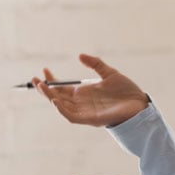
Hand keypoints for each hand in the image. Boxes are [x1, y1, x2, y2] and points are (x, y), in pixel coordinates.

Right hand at [33, 54, 149, 126]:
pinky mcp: (91, 119)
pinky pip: (72, 117)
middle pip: (58, 97)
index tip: (44, 70)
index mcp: (84, 93)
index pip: (62, 88)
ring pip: (62, 107)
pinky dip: (63, 110)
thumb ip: (95, 64)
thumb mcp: (109, 73)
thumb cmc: (126, 91)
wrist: (139, 103)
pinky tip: (56, 101)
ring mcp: (85, 111)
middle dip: (45, 90)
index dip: (52, 80)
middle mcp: (82, 103)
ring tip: (42, 87)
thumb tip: (79, 55)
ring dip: (51, 98)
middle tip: (35, 80)